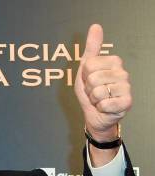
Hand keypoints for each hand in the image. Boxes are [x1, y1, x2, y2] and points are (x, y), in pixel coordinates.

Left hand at [74, 24, 131, 141]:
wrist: (95, 113)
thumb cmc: (90, 90)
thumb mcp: (86, 68)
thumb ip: (91, 48)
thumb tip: (96, 26)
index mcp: (114, 61)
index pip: (89, 65)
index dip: (84, 76)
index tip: (89, 79)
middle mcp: (123, 73)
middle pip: (93, 78)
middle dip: (88, 88)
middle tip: (94, 91)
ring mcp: (126, 88)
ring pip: (98, 92)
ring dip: (94, 99)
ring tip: (99, 99)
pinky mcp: (127, 102)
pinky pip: (104, 103)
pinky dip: (100, 107)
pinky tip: (105, 107)